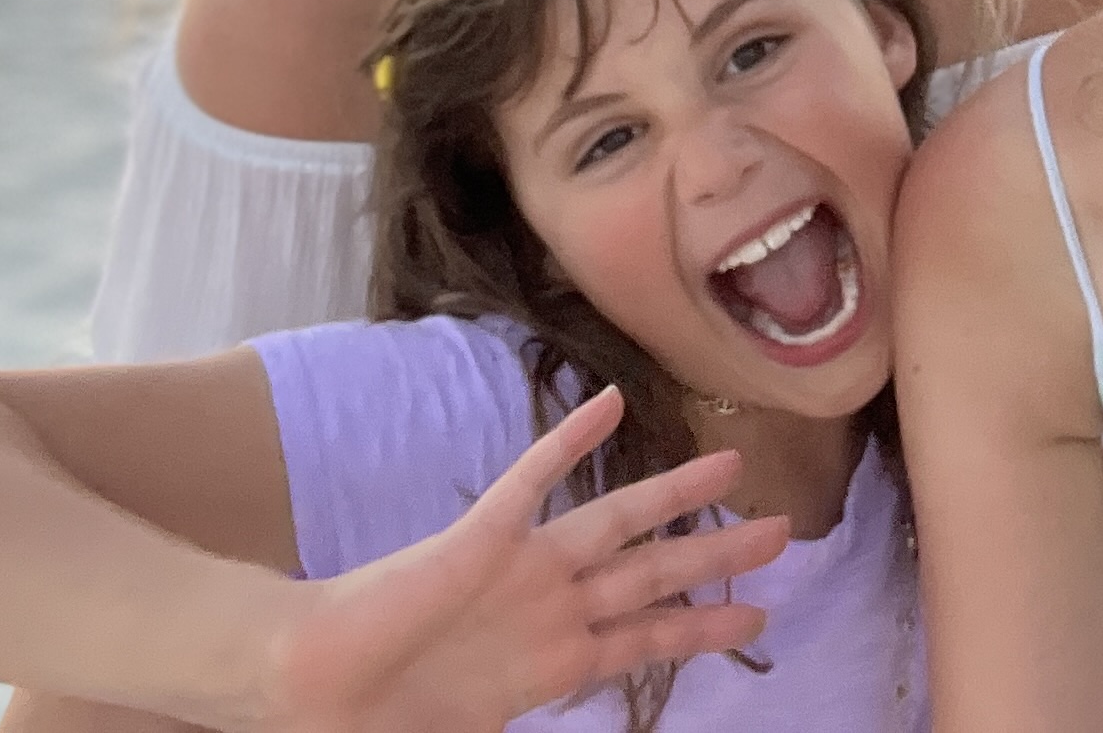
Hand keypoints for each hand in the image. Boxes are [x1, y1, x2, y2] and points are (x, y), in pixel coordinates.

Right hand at [256, 390, 788, 731]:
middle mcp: (549, 605)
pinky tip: (607, 401)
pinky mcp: (481, 538)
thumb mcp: (474, 732)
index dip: (700, 627)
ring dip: (676, 499)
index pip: (643, 638)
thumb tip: (546, 714)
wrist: (316, 686)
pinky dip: (569, 441)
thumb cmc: (380, 716)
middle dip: (720, 556)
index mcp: (550, 658)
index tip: (755, 616)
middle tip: (785, 534)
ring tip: (735, 470)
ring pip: (617, 525)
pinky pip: (532, 480)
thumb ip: (523, 715)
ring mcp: (521, 568)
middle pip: (652, 574)